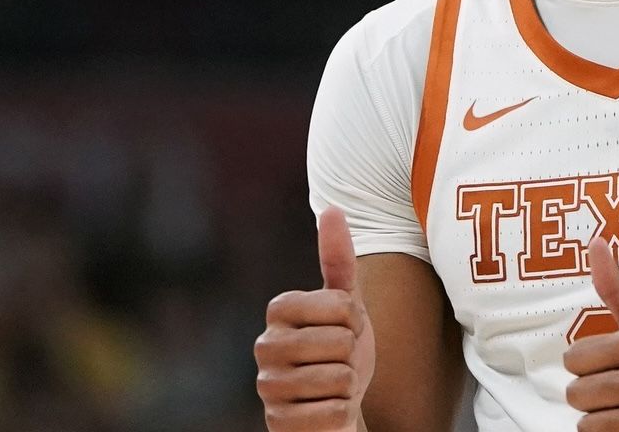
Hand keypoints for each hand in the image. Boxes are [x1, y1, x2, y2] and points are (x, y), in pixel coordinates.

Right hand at [257, 207, 376, 430]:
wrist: (335, 408)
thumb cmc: (339, 351)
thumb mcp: (346, 305)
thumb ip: (338, 259)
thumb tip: (333, 208)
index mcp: (278, 309)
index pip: (341, 306)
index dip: (354, 321)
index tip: (344, 329)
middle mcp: (264, 346)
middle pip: (340, 343)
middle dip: (352, 356)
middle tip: (338, 361)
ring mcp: (268, 387)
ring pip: (339, 380)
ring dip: (347, 387)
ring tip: (332, 386)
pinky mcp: (278, 423)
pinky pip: (334, 413)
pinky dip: (342, 414)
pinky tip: (325, 411)